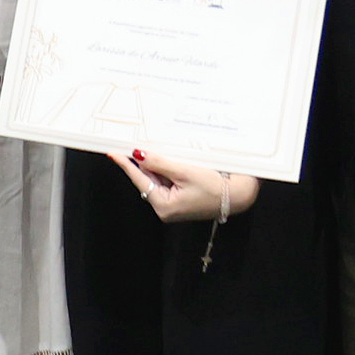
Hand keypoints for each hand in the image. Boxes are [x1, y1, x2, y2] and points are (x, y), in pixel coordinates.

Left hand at [109, 148, 256, 223]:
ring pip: (158, 180)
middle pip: (148, 179)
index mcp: (164, 206)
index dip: (126, 164)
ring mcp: (173, 206)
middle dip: (148, 163)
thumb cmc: (216, 186)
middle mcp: (166, 209)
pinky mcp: (181, 201)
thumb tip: (139, 155)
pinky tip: (178, 163)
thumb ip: (159, 163)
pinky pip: (169, 182)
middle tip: (144, 144)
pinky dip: (169, 171)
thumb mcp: (184, 171)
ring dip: (161, 166)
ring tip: (175, 158)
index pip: (139, 180)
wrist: (240, 195)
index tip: (114, 153)